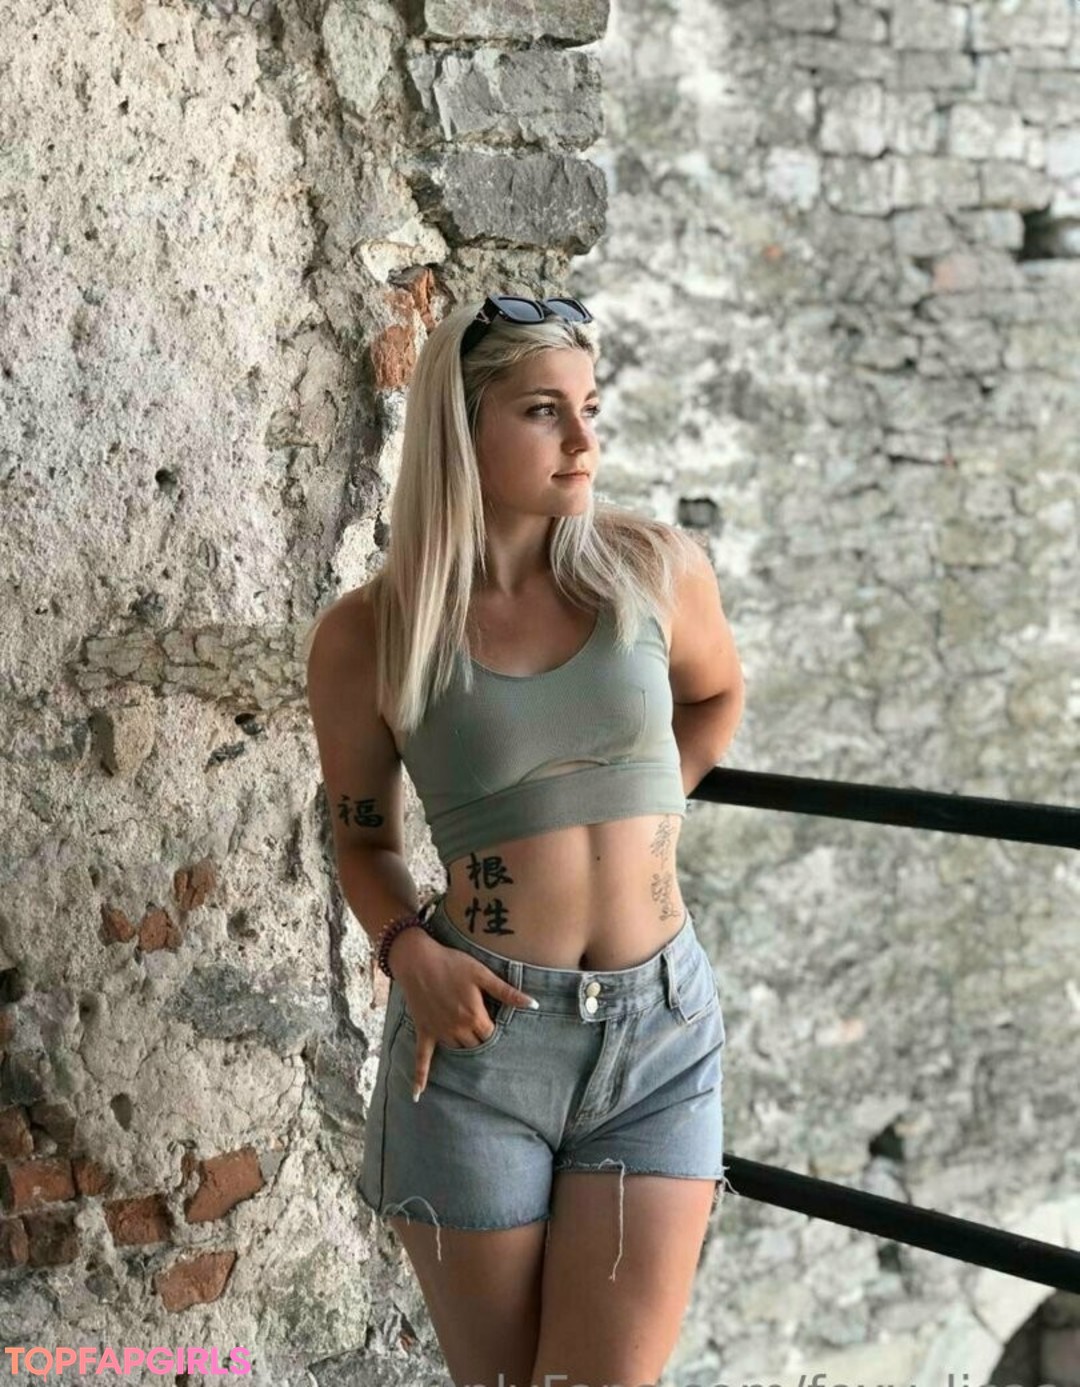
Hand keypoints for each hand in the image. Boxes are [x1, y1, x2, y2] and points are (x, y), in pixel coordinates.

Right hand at [396, 941, 537, 1100]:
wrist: (418, 960)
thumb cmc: (452, 963)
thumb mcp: (482, 974)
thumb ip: (507, 992)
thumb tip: (533, 1004)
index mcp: (474, 1016)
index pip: (491, 1036)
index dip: (496, 1031)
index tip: (498, 1025)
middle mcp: (457, 1029)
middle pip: (475, 1046)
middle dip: (481, 1041)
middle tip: (484, 1034)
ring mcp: (439, 1032)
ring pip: (457, 1050)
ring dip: (463, 1048)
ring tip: (469, 1043)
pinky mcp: (424, 1031)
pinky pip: (422, 1058)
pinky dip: (420, 1076)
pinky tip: (418, 1095)